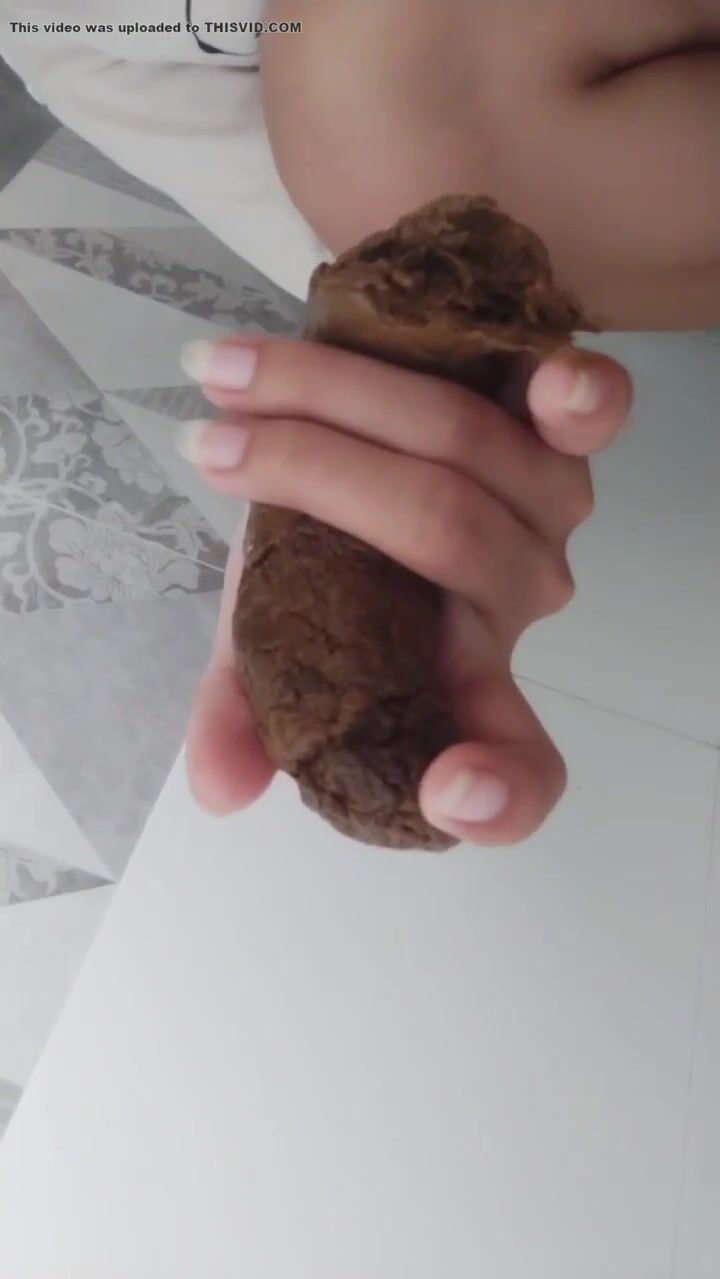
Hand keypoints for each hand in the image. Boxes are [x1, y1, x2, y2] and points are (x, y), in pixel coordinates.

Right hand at [180, 334, 630, 845]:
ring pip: (462, 446)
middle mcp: (518, 595)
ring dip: (333, 396)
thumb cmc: (324, 532)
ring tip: (232, 379)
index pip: (517, 763)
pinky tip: (551, 381)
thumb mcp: (271, 619)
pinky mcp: (567, 429)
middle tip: (212, 448)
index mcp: (461, 673)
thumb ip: (244, 707)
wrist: (356, 416)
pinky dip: (576, 400)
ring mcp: (551, 505)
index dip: (500, 795)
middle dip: (311, 471)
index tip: (447, 792)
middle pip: (440, 528)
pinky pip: (593, 417)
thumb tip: (217, 793)